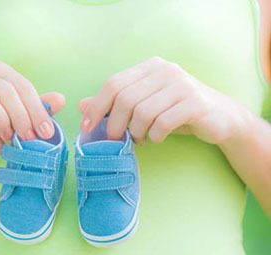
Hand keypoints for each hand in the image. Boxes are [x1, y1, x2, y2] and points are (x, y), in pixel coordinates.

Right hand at [0, 61, 64, 159]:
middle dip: (22, 116)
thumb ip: (38, 107)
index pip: (23, 86)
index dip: (37, 109)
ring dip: (1, 119)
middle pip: (5, 89)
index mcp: (0, 72)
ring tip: (12, 140)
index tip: (47, 132)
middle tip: (31, 139)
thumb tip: (61, 99)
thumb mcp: (21, 117)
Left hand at [78, 56, 249, 145]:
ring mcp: (182, 85)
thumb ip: (113, 105)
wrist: (220, 119)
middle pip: (124, 99)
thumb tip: (81, 106)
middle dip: (114, 125)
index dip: (96, 107)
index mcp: (149, 68)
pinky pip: (163, 123)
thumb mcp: (142, 107)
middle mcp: (165, 71)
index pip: (113, 83)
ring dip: (137, 132)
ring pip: (142, 112)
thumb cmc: (174, 113)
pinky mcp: (196, 103)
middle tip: (115, 140)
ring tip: (141, 139)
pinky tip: (156, 138)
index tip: (87, 129)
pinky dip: (154, 135)